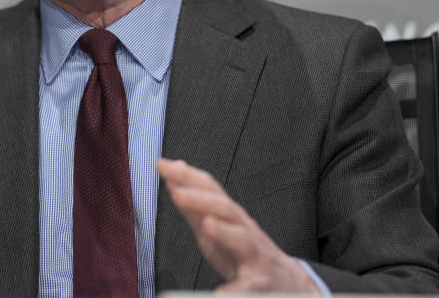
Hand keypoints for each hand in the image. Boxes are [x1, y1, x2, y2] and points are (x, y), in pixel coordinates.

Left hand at [156, 158, 318, 293]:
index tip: (162, 164)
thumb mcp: (217, 226)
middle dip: (202, 199)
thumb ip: (194, 206)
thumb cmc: (244, 251)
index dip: (186, 175)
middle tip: (178, 192)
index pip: (209, 188)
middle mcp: (243, 230)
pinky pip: (248, 287)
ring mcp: (254, 255)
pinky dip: (235, 291)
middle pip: (226, 209)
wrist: (288, 282)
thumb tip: (173, 180)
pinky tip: (220, 294)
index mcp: (230, 216)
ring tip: (207, 226)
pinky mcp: (260, 283)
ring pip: (242, 241)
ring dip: (225, 232)